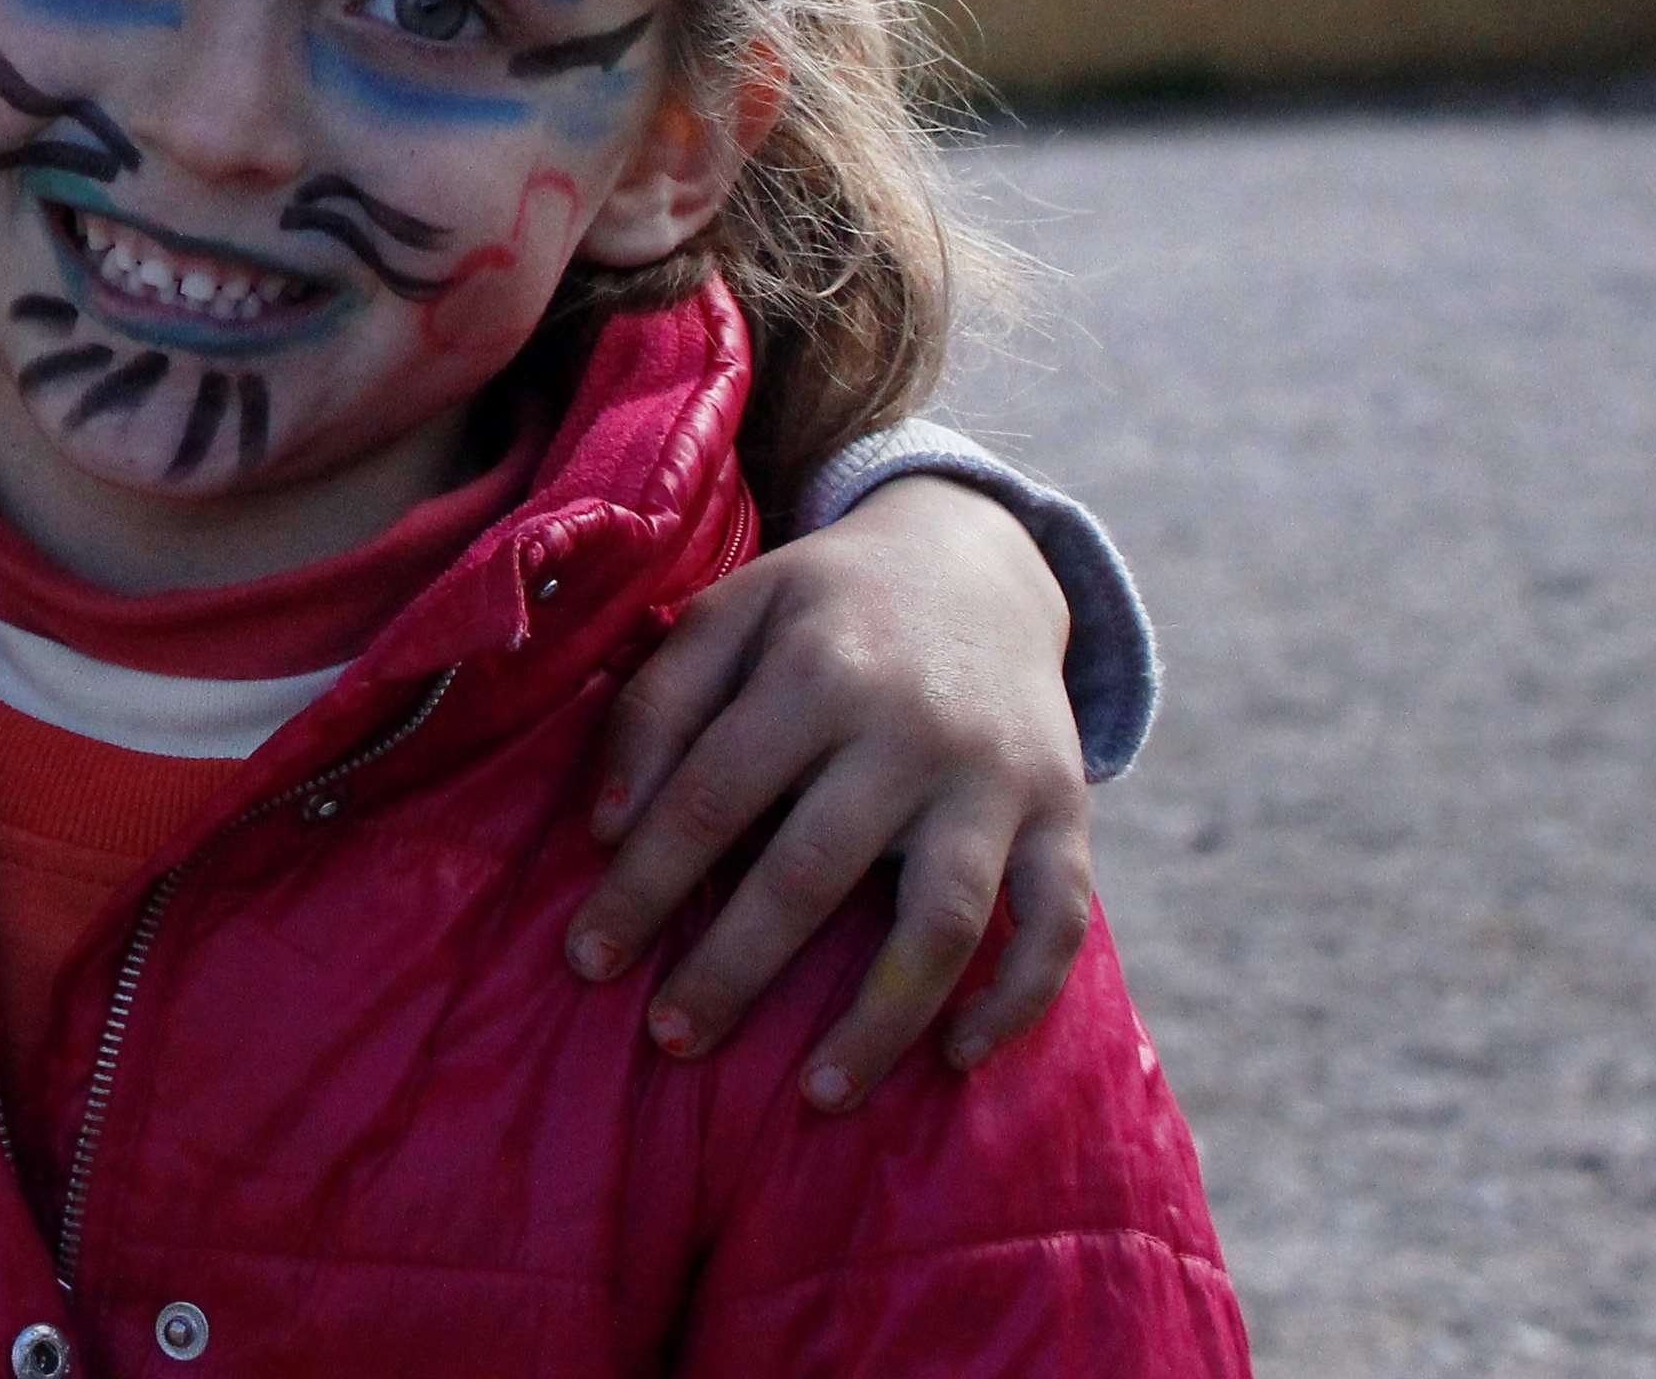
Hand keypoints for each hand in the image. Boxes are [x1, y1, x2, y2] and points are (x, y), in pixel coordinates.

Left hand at [558, 474, 1092, 1107]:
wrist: (979, 560)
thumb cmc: (826, 607)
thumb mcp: (730, 611)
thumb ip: (657, 705)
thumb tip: (603, 828)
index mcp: (815, 667)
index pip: (711, 796)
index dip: (644, 883)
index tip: (587, 959)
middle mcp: (911, 726)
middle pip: (811, 870)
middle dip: (732, 966)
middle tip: (671, 1040)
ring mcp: (997, 777)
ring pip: (941, 919)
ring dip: (879, 1017)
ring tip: (816, 1095)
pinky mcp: (1068, 813)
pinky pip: (1057, 924)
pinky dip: (1016, 999)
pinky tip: (953, 1056)